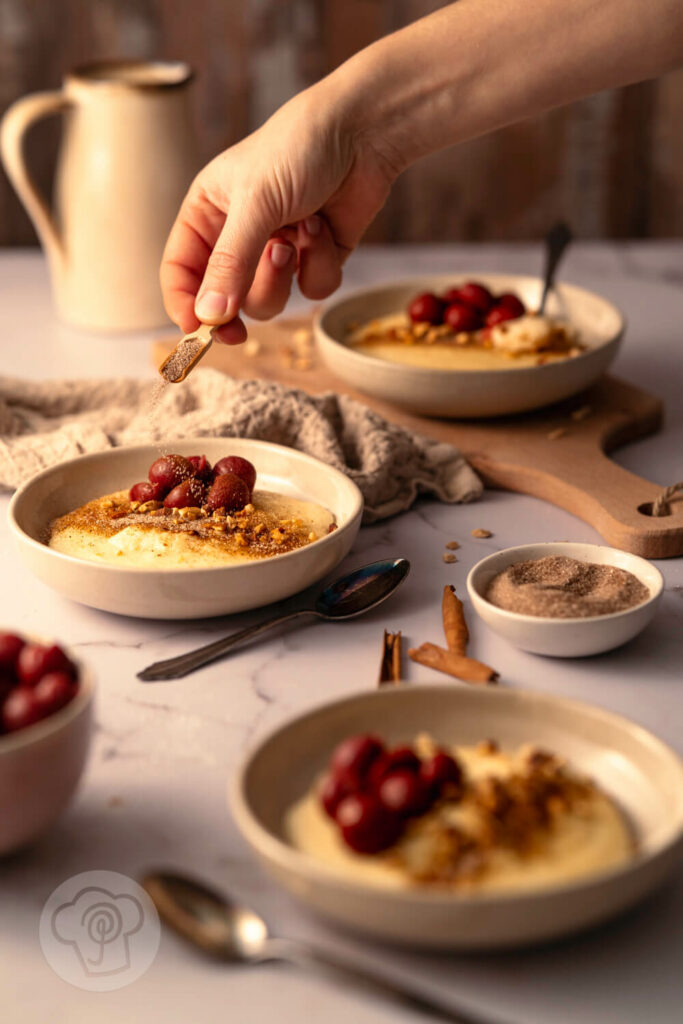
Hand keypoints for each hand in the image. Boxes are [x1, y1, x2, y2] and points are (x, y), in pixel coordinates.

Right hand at [160, 82, 398, 343]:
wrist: (364, 134)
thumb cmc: (299, 149)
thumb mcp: (255, 204)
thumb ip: (230, 263)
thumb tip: (209, 316)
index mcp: (207, 213)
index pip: (180, 270)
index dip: (184, 304)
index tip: (195, 332)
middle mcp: (238, 234)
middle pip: (226, 298)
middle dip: (244, 299)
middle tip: (243, 325)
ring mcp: (278, 248)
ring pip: (269, 300)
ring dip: (284, 276)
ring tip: (298, 235)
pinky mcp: (316, 257)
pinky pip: (311, 288)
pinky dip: (320, 264)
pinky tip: (324, 227)